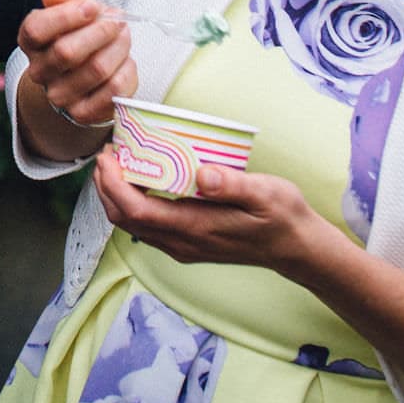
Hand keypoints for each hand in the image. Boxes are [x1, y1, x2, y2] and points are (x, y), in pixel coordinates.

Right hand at [17, 0, 136, 126]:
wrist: (79, 80)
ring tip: (124, 35)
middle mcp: (38, 72)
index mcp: (29, 43)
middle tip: (118, 19)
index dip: (66, 15)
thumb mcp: (68, 13)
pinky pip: (113, 90)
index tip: (93, 6)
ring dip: (118, 47)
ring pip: (96, 69)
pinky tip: (126, 60)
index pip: (36, 29)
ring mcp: (59, 96)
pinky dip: (126, 70)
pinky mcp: (83, 113)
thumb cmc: (76, 37)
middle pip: (67, 52)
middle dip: (101, 30)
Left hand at [94, 154, 333, 276]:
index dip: (113, 184)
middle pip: (124, 219)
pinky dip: (131, 204)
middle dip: (106, 187)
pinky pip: (146, 227)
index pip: (136, 210)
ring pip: (132, 226)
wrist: (297, 248)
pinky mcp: (187, 244)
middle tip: (106, 154)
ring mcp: (183, 246)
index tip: (108, 156)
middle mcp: (182, 242)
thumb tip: (202, 173)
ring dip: (115, 196)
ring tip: (117, 164)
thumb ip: (233, 184)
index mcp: (195, 227)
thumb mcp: (266, 194)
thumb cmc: (283, 217)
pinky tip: (139, 181)